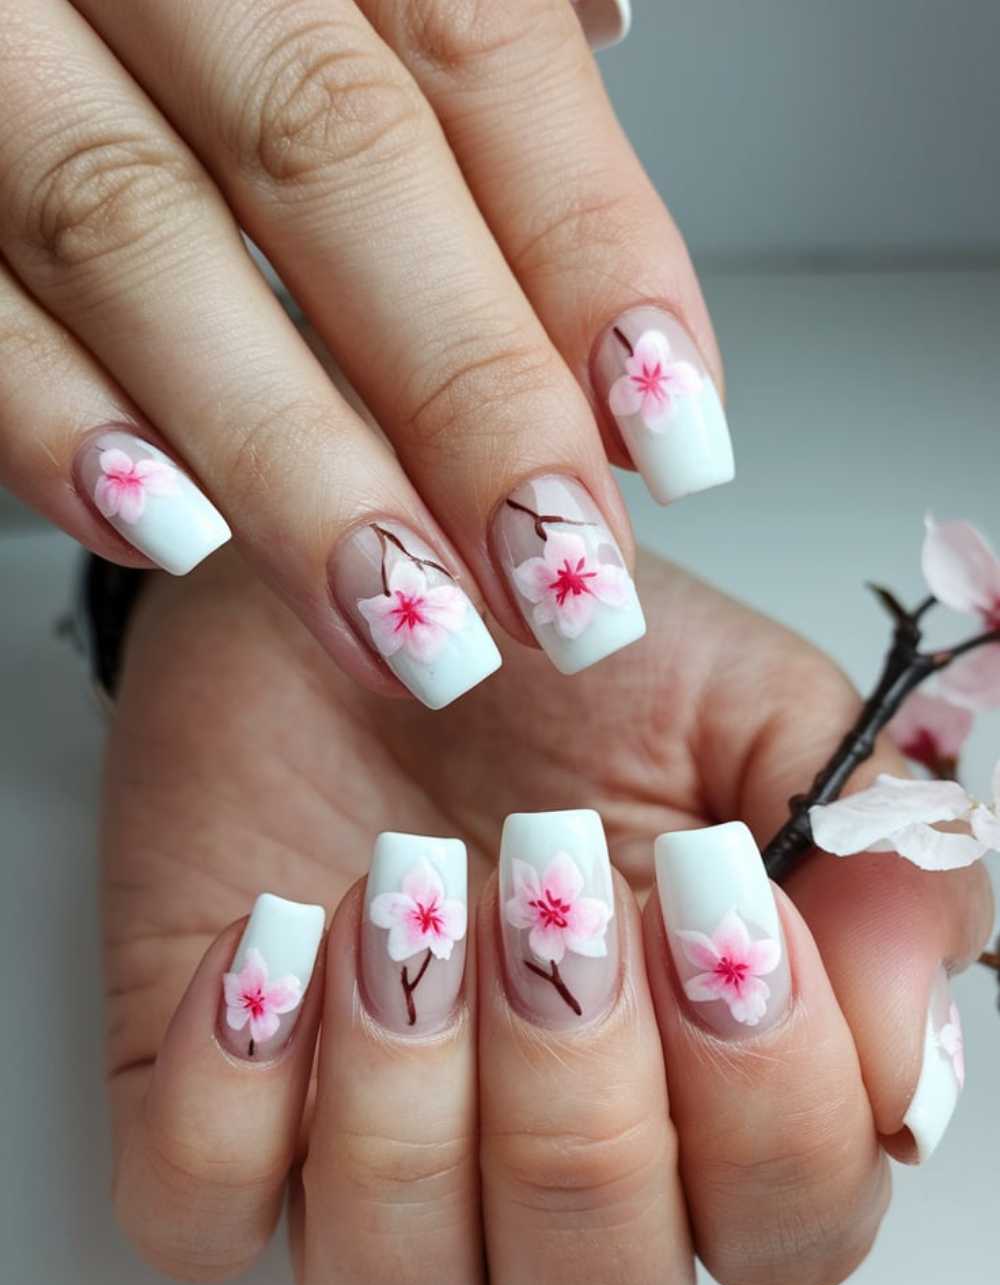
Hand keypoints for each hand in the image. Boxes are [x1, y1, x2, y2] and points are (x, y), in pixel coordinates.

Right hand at [0, 0, 730, 707]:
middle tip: (559, 583)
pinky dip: (56, 421)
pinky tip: (170, 535)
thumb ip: (454, 43)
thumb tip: (614, 148)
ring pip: (137, 234)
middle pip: (330, 157)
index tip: (671, 437)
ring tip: (409, 624)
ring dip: (289, 460)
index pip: (473, 47)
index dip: (587, 250)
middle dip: (465, 393)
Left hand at [102, 544, 991, 1284]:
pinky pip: (200, 1221)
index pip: (792, 1230)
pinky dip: (232, 1098)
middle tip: (554, 890)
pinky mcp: (214, 1117)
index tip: (716, 896)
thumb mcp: (748, 708)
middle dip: (584, 1112)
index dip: (775, 1099)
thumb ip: (870, 844)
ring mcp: (369, 1160)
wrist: (363, 581)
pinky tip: (274, 934)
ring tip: (404, 901)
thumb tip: (911, 1014)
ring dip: (409, 1109)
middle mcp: (543, 1168)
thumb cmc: (558, 659)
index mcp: (704, 1095)